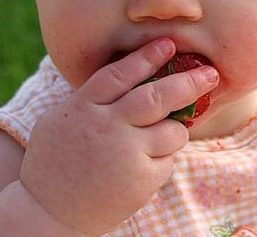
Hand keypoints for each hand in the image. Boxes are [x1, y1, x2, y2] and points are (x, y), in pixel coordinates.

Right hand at [18, 38, 218, 234]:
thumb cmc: (53, 162)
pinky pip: (167, 161)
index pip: (120, 74)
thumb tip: (126, 72)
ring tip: (161, 138)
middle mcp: (107, 127)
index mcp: (83, 107)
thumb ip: (90, 98)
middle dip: (188, 82)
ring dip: (175, 131)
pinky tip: (140, 168)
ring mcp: (125, 154)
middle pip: (157, 97)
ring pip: (172, 131)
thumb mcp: (58, 120)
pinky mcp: (140, 180)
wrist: (46, 213)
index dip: (146, 57)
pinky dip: (161, 161)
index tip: (168, 44)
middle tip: (210, 74)